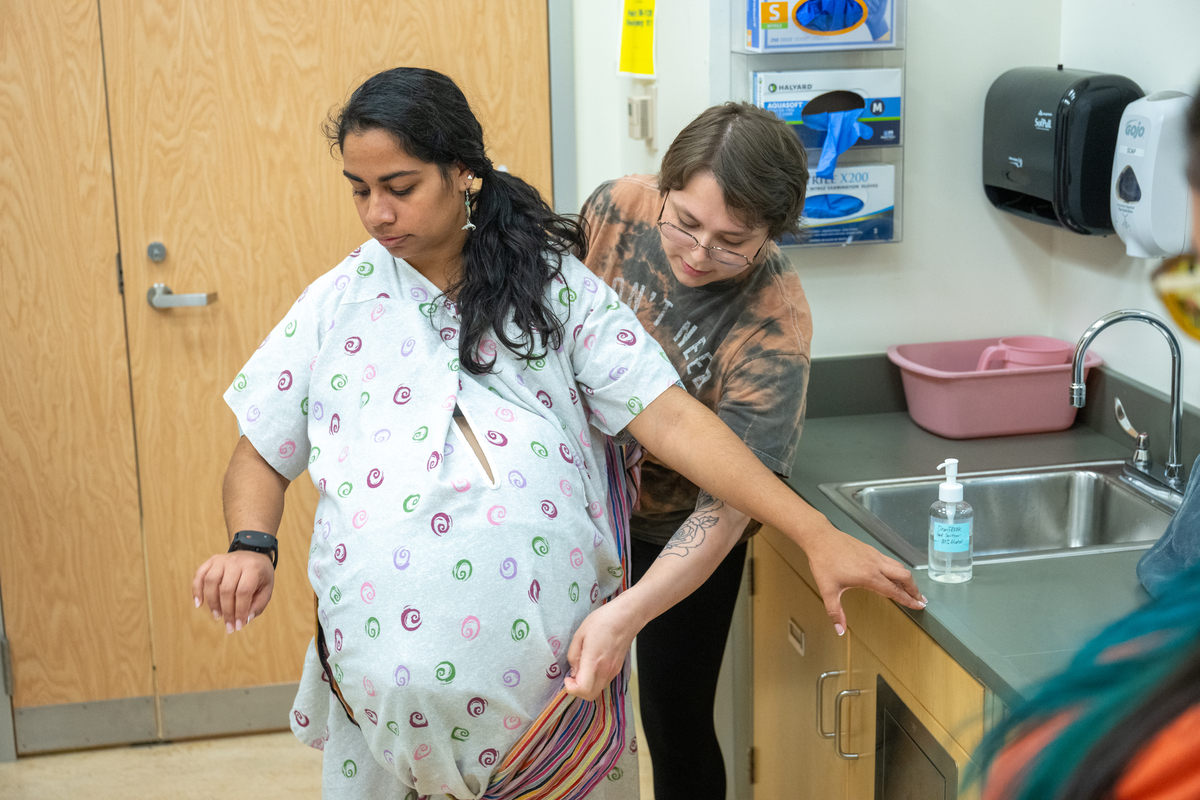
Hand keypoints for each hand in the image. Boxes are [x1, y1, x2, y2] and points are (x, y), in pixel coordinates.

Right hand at [192, 550, 274, 632]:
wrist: (254, 554)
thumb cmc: (260, 575)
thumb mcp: (266, 589)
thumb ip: (257, 605)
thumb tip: (244, 620)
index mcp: (253, 568)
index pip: (243, 591)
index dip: (240, 611)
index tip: (238, 626)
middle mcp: (236, 562)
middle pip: (226, 589)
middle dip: (227, 611)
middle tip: (228, 626)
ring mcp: (222, 559)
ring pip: (211, 581)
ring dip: (212, 602)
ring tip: (218, 616)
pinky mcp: (212, 560)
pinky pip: (200, 575)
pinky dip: (196, 589)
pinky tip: (199, 604)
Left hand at [564, 599, 639, 700]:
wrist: (627, 616)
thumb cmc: (603, 621)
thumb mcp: (580, 634)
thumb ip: (574, 655)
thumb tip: (573, 670)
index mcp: (594, 662)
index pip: (583, 690)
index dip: (571, 688)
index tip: (567, 677)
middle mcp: (605, 671)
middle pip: (590, 696)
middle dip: (578, 690)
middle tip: (573, 675)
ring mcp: (614, 671)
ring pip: (597, 690)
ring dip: (587, 685)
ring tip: (582, 667)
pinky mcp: (618, 669)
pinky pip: (604, 682)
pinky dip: (595, 680)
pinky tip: (592, 665)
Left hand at [804, 526, 925, 634]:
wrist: (820, 538)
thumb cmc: (823, 563)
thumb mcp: (827, 590)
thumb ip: (835, 612)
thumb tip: (840, 630)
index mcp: (869, 576)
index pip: (894, 591)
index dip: (908, 600)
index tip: (919, 606)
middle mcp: (876, 565)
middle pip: (904, 576)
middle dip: (914, 590)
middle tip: (921, 600)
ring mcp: (874, 555)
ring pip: (899, 567)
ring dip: (908, 579)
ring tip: (912, 589)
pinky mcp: (871, 550)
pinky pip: (890, 561)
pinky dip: (898, 570)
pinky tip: (895, 575)